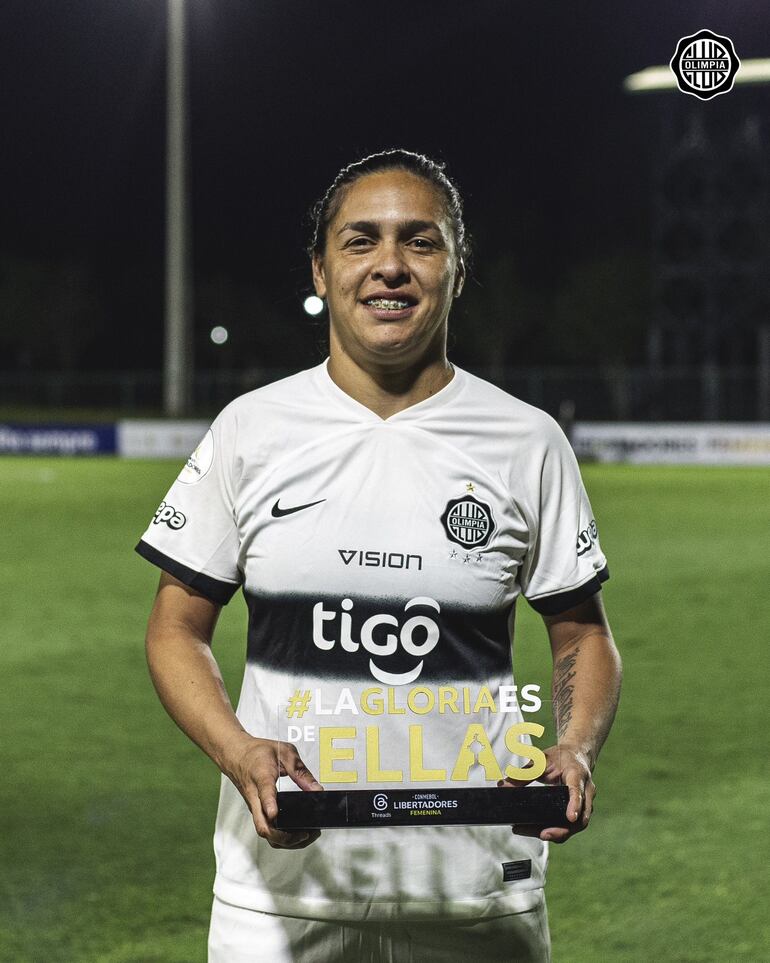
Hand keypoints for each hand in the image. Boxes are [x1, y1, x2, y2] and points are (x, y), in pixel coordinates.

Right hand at [225, 735, 323, 849]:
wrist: (235, 754)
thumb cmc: (258, 752)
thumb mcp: (284, 751)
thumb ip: (300, 771)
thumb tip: (316, 789)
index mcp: (261, 776)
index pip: (264, 793)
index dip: (269, 805)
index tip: (275, 813)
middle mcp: (255, 797)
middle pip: (263, 825)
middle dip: (284, 836)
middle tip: (306, 833)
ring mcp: (254, 807)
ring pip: (265, 832)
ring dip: (284, 841)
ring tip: (306, 835)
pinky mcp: (256, 811)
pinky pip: (266, 829)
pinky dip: (280, 837)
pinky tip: (295, 834)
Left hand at [498, 744, 594, 843]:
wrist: (576, 756)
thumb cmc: (560, 757)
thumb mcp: (541, 760)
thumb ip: (524, 773)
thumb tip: (503, 786)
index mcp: (577, 774)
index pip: (577, 791)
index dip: (575, 805)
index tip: (570, 817)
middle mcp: (586, 791)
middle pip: (580, 818)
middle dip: (562, 829)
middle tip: (543, 834)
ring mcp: (586, 803)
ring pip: (576, 826)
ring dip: (556, 833)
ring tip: (530, 832)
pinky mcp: (581, 812)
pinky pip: (571, 826)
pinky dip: (556, 830)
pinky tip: (537, 831)